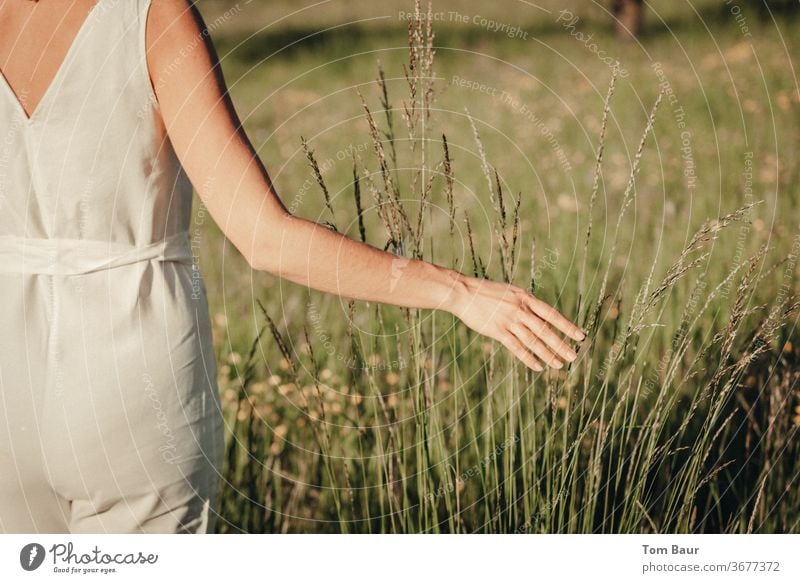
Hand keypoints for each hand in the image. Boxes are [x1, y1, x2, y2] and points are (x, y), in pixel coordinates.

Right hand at [447, 275, 585, 371]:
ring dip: (548, 354)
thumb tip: (541, 316)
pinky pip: (516, 347)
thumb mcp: (511, 292)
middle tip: (573, 356)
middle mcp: (520, 309)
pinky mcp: (497, 330)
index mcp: (526, 297)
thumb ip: (525, 303)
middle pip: (545, 330)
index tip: (579, 336)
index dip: (567, 326)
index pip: (551, 314)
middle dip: (561, 344)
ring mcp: (509, 320)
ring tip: (559, 365)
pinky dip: (528, 358)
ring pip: (533, 341)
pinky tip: (538, 366)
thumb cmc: (487, 293)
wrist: (464, 292)